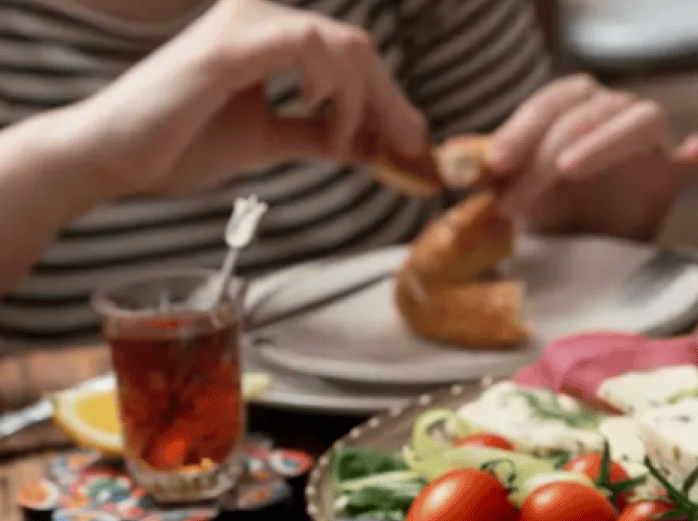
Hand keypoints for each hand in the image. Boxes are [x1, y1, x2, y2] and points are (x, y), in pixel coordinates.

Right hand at [70, 0, 425, 195]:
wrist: (115, 158)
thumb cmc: (179, 144)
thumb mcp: (267, 140)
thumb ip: (317, 137)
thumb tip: (370, 147)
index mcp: (268, 35)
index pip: (348, 56)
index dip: (389, 98)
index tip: (413, 142)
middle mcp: (259, 16)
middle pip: (355, 49)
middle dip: (392, 103)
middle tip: (411, 146)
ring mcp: (245, 23)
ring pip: (341, 46)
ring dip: (363, 101)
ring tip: (346, 140)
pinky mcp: (232, 44)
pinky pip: (308, 46)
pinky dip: (331, 88)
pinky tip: (321, 118)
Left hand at [487, 74, 697, 240]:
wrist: (589, 256)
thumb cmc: (555, 215)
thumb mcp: (519, 193)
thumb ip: (496, 174)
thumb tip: (455, 157)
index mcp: (576, 107)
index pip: (553, 101)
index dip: (522, 128)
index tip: (494, 165)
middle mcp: (613, 114)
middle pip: (589, 111)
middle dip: (546, 151)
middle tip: (517, 200)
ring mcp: (650, 144)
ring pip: (641, 119)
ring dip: (603, 141)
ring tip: (570, 168)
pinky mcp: (675, 177)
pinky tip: (695, 154)